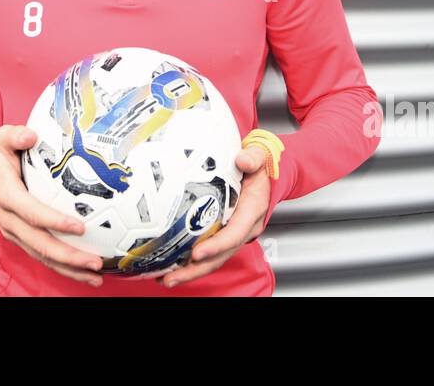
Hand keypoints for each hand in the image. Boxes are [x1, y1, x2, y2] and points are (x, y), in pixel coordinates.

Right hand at [0, 125, 103, 286]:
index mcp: (7, 195)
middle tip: (94, 260)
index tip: (78, 226)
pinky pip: (42, 256)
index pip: (31, 212)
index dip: (54, 221)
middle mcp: (9, 219)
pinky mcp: (21, 238)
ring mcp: (15, 232)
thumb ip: (15, 135)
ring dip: (68, 268)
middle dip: (67, 255)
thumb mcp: (1, 139)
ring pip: (41, 256)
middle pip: (39, 243)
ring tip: (94, 274)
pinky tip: (84, 271)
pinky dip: (63, 267)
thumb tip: (31, 136)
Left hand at [159, 144, 270, 287]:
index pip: (236, 232)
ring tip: (166, 279)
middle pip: (222, 254)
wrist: (267, 170)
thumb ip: (253, 157)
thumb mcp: (259, 155)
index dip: (217, 245)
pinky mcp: (225, 232)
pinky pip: (211, 251)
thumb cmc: (260, 164)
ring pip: (215, 258)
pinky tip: (171, 267)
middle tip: (172, 278)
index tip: (197, 253)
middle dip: (198, 269)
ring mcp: (235, 232)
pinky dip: (192, 262)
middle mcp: (246, 227)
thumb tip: (242, 159)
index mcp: (253, 209)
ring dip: (192, 271)